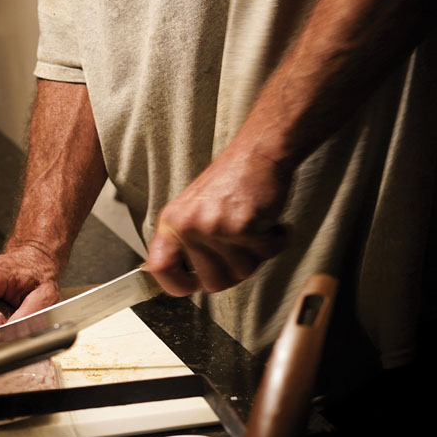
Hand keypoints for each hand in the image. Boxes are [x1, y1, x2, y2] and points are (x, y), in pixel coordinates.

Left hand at [147, 145, 290, 296]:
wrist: (257, 152)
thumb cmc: (231, 179)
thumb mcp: (194, 208)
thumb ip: (187, 242)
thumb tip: (184, 280)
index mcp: (172, 222)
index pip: (160, 268)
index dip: (177, 284)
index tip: (193, 284)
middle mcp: (189, 226)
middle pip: (212, 284)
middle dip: (233, 269)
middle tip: (240, 245)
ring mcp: (215, 227)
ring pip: (242, 273)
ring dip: (256, 254)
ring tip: (253, 226)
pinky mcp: (243, 226)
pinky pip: (266, 255)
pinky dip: (276, 241)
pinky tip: (269, 222)